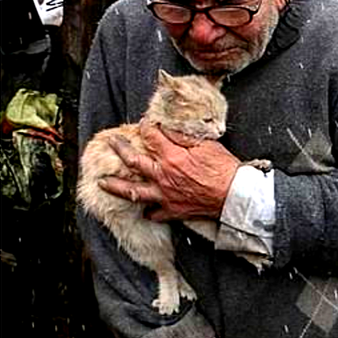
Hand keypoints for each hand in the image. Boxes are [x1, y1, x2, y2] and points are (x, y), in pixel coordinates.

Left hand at [98, 120, 239, 221]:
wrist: (235, 196)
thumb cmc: (224, 168)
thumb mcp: (205, 144)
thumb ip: (182, 136)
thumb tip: (165, 128)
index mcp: (171, 156)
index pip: (150, 136)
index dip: (145, 127)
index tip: (143, 123)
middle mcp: (163, 176)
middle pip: (133, 161)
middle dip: (119, 150)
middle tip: (110, 143)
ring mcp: (165, 195)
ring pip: (133, 192)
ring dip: (116, 187)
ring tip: (102, 183)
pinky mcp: (172, 210)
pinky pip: (153, 214)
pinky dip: (147, 211)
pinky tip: (142, 209)